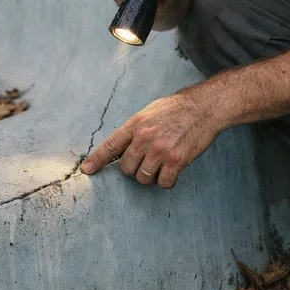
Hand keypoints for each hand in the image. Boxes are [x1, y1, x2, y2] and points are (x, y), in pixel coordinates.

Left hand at [80, 88, 221, 188]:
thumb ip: (136, 129)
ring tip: (161, 164)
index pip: (111, 146)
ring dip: (151, 176)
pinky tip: (172, 172)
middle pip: (126, 168)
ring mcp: (160, 150)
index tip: (87, 170)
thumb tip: (123, 149)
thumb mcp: (150, 112)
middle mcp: (145, 138)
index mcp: (136, 124)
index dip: (97, 160)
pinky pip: (163, 183)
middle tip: (147, 161)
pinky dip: (167, 181)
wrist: (203, 107)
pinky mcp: (176, 160)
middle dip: (135, 169)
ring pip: (143, 178)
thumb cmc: (176, 109)